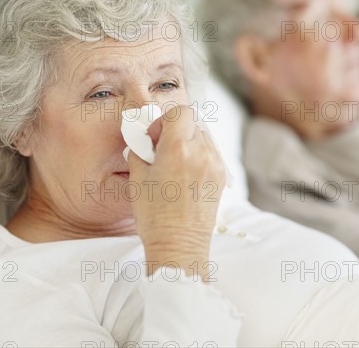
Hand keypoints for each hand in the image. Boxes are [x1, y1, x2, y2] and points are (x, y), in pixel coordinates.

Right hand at [127, 105, 225, 279]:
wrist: (179, 245)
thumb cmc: (155, 216)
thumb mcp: (137, 179)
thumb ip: (140, 150)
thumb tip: (143, 139)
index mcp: (178, 150)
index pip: (180, 112)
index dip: (164, 120)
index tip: (155, 136)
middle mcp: (201, 153)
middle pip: (192, 122)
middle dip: (175, 129)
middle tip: (162, 149)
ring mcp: (215, 165)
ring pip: (203, 136)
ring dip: (188, 141)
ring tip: (174, 163)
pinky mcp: (221, 177)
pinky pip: (211, 152)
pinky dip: (198, 154)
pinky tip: (185, 173)